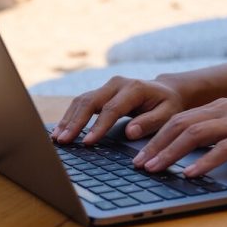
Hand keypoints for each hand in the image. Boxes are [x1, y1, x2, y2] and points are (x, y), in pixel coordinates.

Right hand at [52, 76, 185, 144]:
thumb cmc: (168, 105)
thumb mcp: (168, 114)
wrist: (166, 91)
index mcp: (133, 88)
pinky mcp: (100, 92)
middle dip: (74, 122)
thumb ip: (150, 122)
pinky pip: (81, 103)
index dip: (98, 126)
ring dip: (68, 120)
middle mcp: (116, 84)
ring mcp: (106, 86)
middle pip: (89, 102)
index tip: (88, 142)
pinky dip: (70, 116)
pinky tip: (62, 129)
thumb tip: (130, 132)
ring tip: (57, 137)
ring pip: (81, 101)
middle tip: (63, 140)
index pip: (111, 109)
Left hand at [133, 99, 226, 176]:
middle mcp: (224, 110)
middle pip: (180, 125)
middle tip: (140, 164)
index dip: (155, 137)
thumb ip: (211, 135)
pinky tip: (191, 173)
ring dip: (171, 153)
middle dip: (156, 145)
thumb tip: (180, 151)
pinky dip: (205, 161)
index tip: (139, 156)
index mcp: (216, 107)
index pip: (177, 120)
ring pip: (196, 134)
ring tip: (156, 168)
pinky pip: (225, 148)